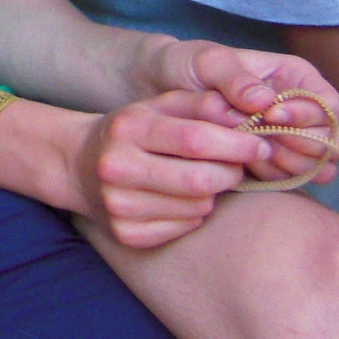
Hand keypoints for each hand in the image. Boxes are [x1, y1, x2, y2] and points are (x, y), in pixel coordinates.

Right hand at [74, 88, 277, 247]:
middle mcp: (116, 167)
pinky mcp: (125, 234)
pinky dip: (193, 214)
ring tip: (198, 179)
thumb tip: (250, 112)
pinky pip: (184, 227)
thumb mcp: (159, 106)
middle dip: (230, 173)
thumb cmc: (132, 131)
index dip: (236, 145)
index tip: (260, 146)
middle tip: (234, 166)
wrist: (78, 164)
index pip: (194, 139)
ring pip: (197, 207)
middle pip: (200, 180)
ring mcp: (118, 205)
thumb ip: (203, 105)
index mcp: (126, 128)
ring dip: (211, 194)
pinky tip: (179, 199)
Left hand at [153, 40, 338, 184]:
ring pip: (316, 165)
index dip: (309, 116)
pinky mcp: (270, 161)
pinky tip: (245, 166)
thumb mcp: (205, 61)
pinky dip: (273, 176)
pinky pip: (290, 178)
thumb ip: (235, 78)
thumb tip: (265, 101)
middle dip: (302, 145)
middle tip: (263, 141)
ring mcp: (288, 138)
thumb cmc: (184, 65)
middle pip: (332, 141)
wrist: (158, 88)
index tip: (271, 115)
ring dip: (288, 165)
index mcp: (295, 77)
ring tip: (251, 152)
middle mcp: (300, 110)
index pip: (330, 106)